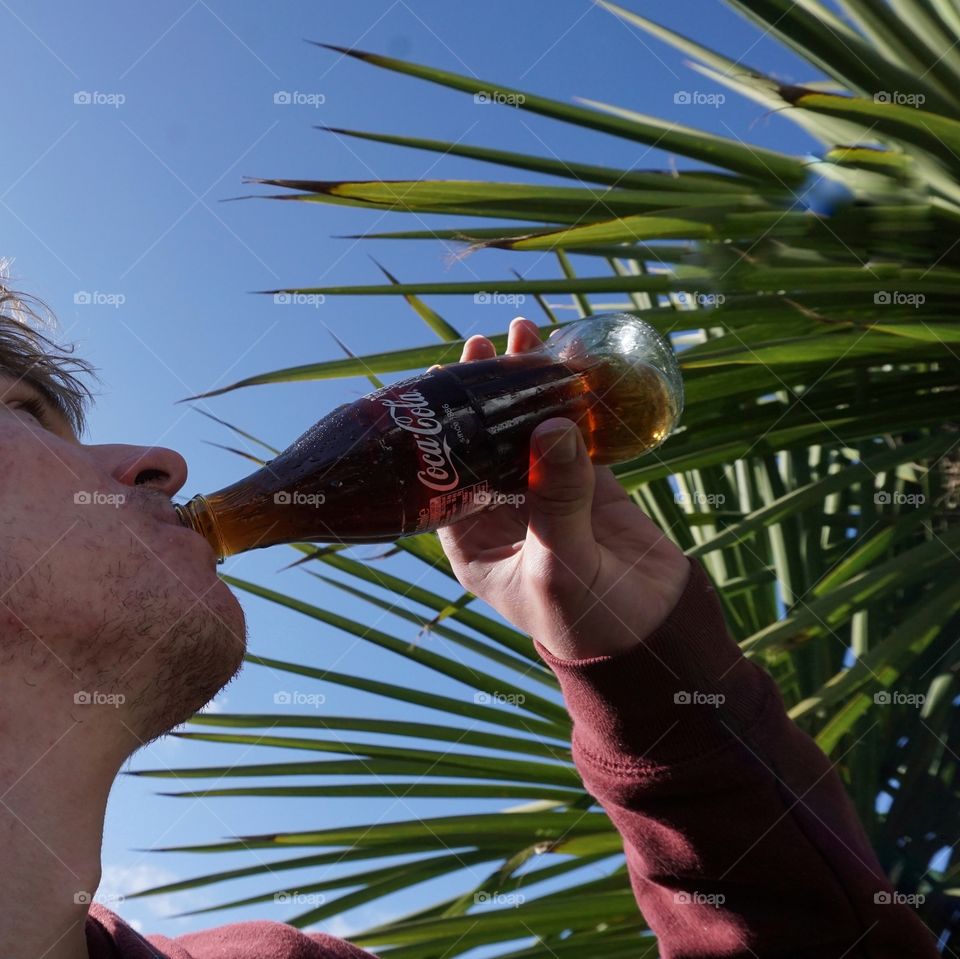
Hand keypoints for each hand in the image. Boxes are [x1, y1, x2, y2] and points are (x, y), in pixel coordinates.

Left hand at [437, 317, 691, 660]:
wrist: (653, 638)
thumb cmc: (587, 621)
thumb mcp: (561, 566)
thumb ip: (556, 501)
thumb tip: (553, 426)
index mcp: (474, 539)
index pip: (447, 470)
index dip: (447, 422)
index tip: (448, 371)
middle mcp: (504, 513)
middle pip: (487, 440)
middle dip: (488, 392)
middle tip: (489, 342)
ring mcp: (548, 497)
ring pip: (532, 432)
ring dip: (532, 388)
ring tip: (530, 336)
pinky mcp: (591, 489)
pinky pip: (578, 438)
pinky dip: (578, 404)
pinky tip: (575, 366)